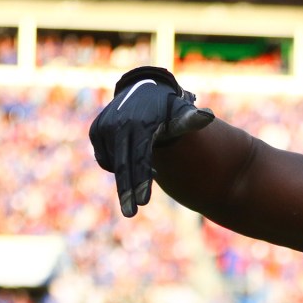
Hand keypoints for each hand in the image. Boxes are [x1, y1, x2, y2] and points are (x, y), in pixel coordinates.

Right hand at [89, 66, 213, 216]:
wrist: (142, 88)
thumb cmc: (168, 106)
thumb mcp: (180, 110)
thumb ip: (190, 119)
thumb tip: (207, 117)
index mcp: (140, 124)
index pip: (139, 158)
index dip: (140, 180)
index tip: (143, 202)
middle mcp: (118, 125)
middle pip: (123, 165)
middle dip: (127, 191)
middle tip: (130, 213)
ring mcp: (104, 127)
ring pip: (114, 163)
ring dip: (126, 177)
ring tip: (141, 183)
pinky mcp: (96, 130)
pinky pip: (105, 157)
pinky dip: (116, 164)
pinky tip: (131, 163)